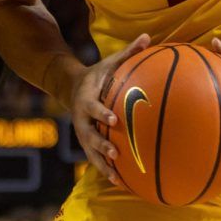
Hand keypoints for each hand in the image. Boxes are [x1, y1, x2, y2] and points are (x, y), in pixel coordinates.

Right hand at [70, 34, 150, 185]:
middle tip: (114, 151)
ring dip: (103, 165)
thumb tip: (149, 37)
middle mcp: (82, 120)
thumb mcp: (110, 62)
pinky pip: (95, 160)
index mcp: (87, 99)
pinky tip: (122, 183)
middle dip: (101, 144)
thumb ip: (129, 52)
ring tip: (117, 176)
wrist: (72, 89)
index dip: (101, 113)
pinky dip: (107, 171)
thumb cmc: (99, 74)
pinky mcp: (86, 144)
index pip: (93, 107)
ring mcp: (83, 134)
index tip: (114, 119)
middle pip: (89, 135)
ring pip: (91, 153)